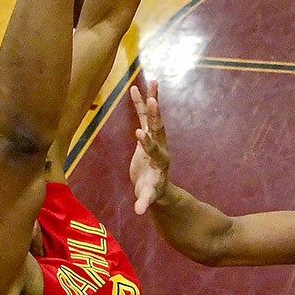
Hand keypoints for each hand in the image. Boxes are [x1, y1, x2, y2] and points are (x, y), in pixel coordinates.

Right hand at [128, 80, 168, 214]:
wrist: (155, 186)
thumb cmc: (151, 193)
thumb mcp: (148, 198)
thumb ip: (144, 202)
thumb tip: (139, 211)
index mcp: (159, 162)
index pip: (153, 150)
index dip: (147, 143)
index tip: (139, 134)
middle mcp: (159, 147)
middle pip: (158, 129)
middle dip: (155, 116)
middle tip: (154, 101)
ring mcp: (154, 138)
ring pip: (153, 117)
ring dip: (152, 101)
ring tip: (151, 82)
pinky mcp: (146, 134)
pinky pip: (143, 116)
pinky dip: (141, 103)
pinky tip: (134, 88)